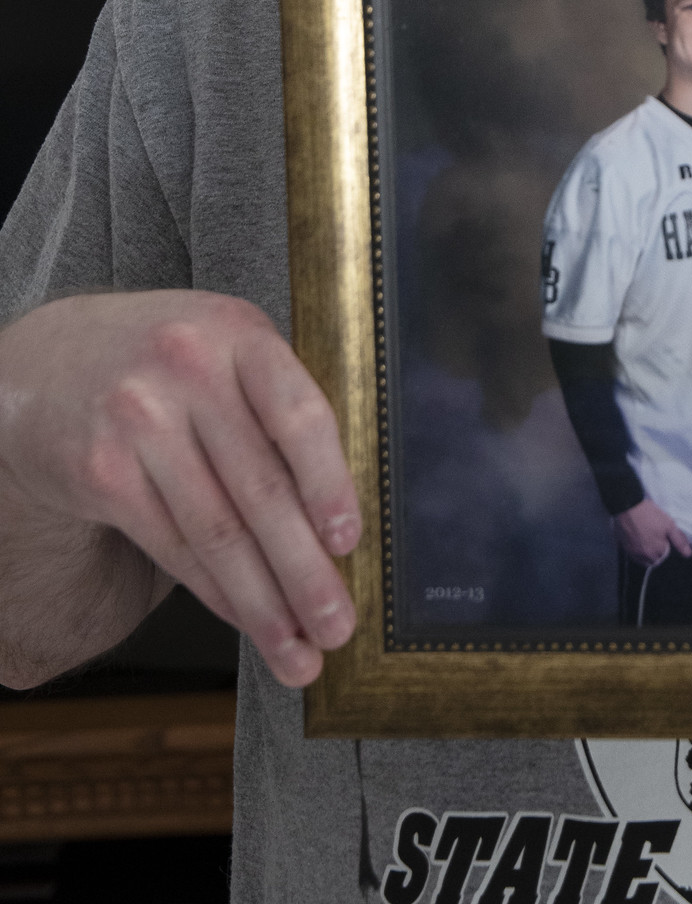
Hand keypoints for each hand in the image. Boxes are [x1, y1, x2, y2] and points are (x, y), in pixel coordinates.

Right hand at [0, 291, 360, 686]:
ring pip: (216, 531)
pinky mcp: (101, 470)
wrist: (49, 364)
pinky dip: (216, 593)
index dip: (329, 484)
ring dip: (264, 604)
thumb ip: (276, 410)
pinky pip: (173, 547)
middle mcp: (188, 370)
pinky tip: (246, 620)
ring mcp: (138, 419)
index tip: (350, 543)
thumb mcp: (227, 352)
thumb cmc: (167, 364)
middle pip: (260, 488)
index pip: (297, 413)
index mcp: (238, 332)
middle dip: (305, 572)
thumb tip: (336, 518)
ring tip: (299, 653)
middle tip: (338, 626)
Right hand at [613, 498, 691, 564]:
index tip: (662, 533)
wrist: (627, 506)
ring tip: (647, 537)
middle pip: (654, 559)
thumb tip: (688, 554)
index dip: (665, 544)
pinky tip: (638, 539)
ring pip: (643, 559)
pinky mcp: (624, 547)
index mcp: (657, 551)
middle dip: (656, 551)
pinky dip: (637, 551)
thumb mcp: (669, 525)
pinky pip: (633, 555)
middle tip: (655, 535)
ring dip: (646, 552)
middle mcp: (644, 556)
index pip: (665, 555)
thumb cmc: (650, 514)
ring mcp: (633, 552)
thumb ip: (679, 540)